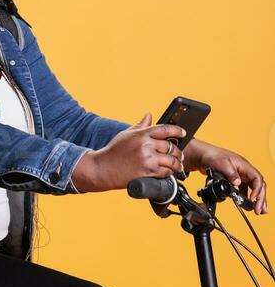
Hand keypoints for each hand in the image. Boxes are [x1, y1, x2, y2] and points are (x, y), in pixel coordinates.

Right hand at [71, 111, 186, 192]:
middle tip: (181, 154)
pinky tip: (168, 171)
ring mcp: (147, 160)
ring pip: (171, 161)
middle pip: (170, 147)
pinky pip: (164, 172)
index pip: (164, 129)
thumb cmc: (114, 150)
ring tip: (178, 165)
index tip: (183, 133)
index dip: (176, 131)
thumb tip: (149, 115)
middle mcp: (145, 146)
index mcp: (141, 134)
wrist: (103, 168)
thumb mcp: (126, 134)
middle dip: (179, 151)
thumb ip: (140, 125)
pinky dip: (169, 172)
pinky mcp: (146, 172)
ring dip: (177, 163)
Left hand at [185, 137, 267, 214]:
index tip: (253, 199)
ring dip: (256, 199)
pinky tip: (245, 204)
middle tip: (260, 210)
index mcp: (243, 165)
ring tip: (258, 210)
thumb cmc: (211, 155)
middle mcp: (243, 170)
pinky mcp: (233, 179)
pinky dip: (246, 197)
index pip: (257, 178)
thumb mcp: (222, 164)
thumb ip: (231, 174)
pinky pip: (243, 189)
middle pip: (258, 185)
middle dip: (261, 198)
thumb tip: (238, 183)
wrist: (201, 155)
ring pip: (252, 188)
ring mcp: (239, 175)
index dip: (257, 190)